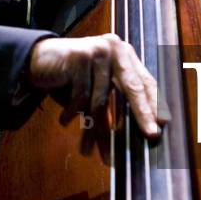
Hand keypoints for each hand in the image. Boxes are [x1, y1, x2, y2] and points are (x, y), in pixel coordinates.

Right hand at [25, 34, 164, 137]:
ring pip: (101, 100)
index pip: (145, 81)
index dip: (154, 103)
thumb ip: (113, 104)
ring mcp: (97, 51)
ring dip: (95, 128)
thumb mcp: (96, 89)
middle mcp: (115, 49)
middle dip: (142, 114)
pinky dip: (72, 113)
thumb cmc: (72, 77)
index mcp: (124, 55)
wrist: (38, 59)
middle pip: (133, 87)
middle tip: (150, 135)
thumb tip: (127, 135)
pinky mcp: (79, 57)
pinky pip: (80, 96)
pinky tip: (64, 121)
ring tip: (88, 149)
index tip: (162, 124)